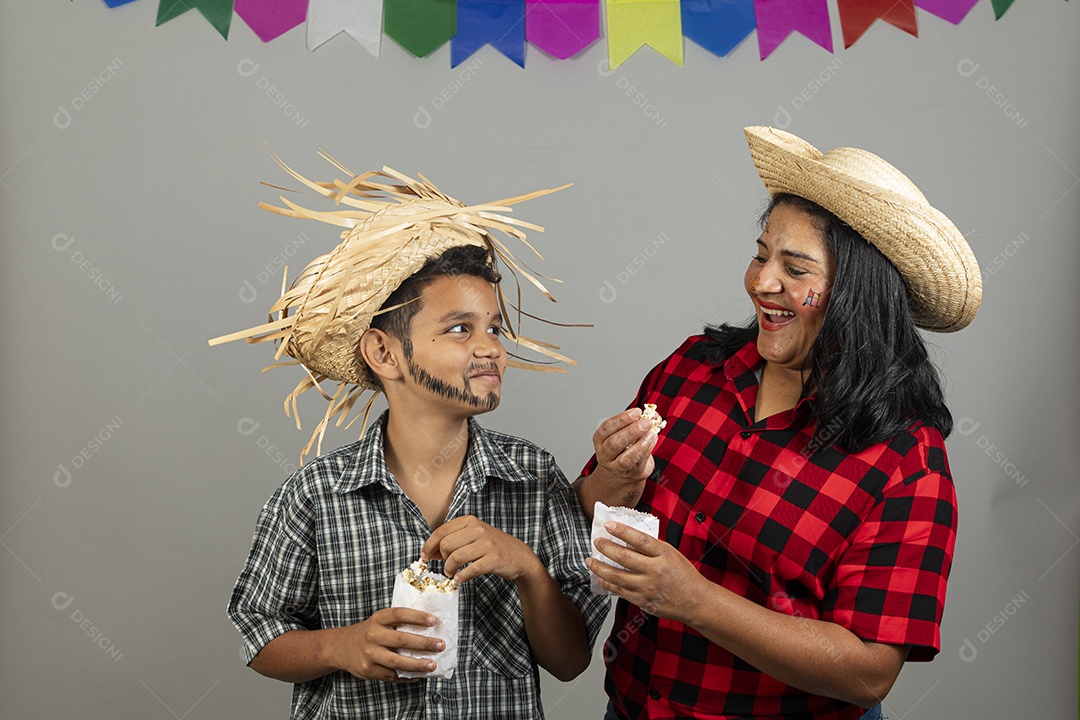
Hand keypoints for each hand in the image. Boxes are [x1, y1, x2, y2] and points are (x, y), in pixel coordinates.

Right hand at [329, 608, 444, 682]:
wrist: (341, 647)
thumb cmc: (369, 632)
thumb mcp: (379, 621)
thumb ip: (398, 623)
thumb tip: (429, 629)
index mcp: (378, 619)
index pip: (399, 614)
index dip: (417, 617)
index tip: (433, 621)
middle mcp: (373, 635)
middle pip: (401, 639)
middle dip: (424, 643)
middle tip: (440, 645)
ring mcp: (369, 654)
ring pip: (397, 661)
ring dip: (417, 664)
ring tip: (432, 665)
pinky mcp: (368, 670)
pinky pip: (391, 675)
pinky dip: (407, 676)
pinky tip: (418, 675)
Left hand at [422, 515, 539, 583]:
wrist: (519, 556)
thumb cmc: (490, 547)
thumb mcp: (472, 537)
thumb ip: (451, 540)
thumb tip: (427, 553)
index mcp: (469, 521)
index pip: (440, 532)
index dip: (428, 546)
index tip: (424, 557)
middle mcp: (478, 529)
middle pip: (445, 545)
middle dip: (441, 559)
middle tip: (446, 567)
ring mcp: (487, 544)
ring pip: (455, 558)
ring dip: (449, 570)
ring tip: (452, 574)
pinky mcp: (494, 558)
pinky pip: (470, 569)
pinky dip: (461, 577)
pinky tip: (460, 579)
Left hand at [587, 520, 703, 623]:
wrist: (696, 601)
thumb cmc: (685, 576)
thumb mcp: (672, 554)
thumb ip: (652, 547)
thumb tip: (628, 538)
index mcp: (664, 555)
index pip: (638, 539)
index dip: (621, 531)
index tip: (608, 525)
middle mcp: (654, 571)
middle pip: (623, 557)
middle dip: (606, 547)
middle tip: (596, 541)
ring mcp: (647, 588)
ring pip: (617, 576)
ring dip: (600, 567)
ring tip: (590, 560)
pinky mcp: (643, 601)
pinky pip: (620, 591)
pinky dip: (608, 584)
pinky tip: (601, 578)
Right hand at [593, 409, 656, 482]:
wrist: (626, 471)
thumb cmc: (625, 448)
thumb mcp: (625, 432)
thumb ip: (636, 423)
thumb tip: (652, 414)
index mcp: (600, 440)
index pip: (606, 428)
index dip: (621, 419)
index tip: (636, 412)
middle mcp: (604, 455)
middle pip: (614, 443)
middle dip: (631, 431)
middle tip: (646, 422)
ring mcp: (616, 467)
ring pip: (625, 459)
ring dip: (640, 444)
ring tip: (651, 433)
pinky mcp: (631, 474)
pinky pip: (638, 463)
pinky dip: (647, 451)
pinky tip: (652, 440)